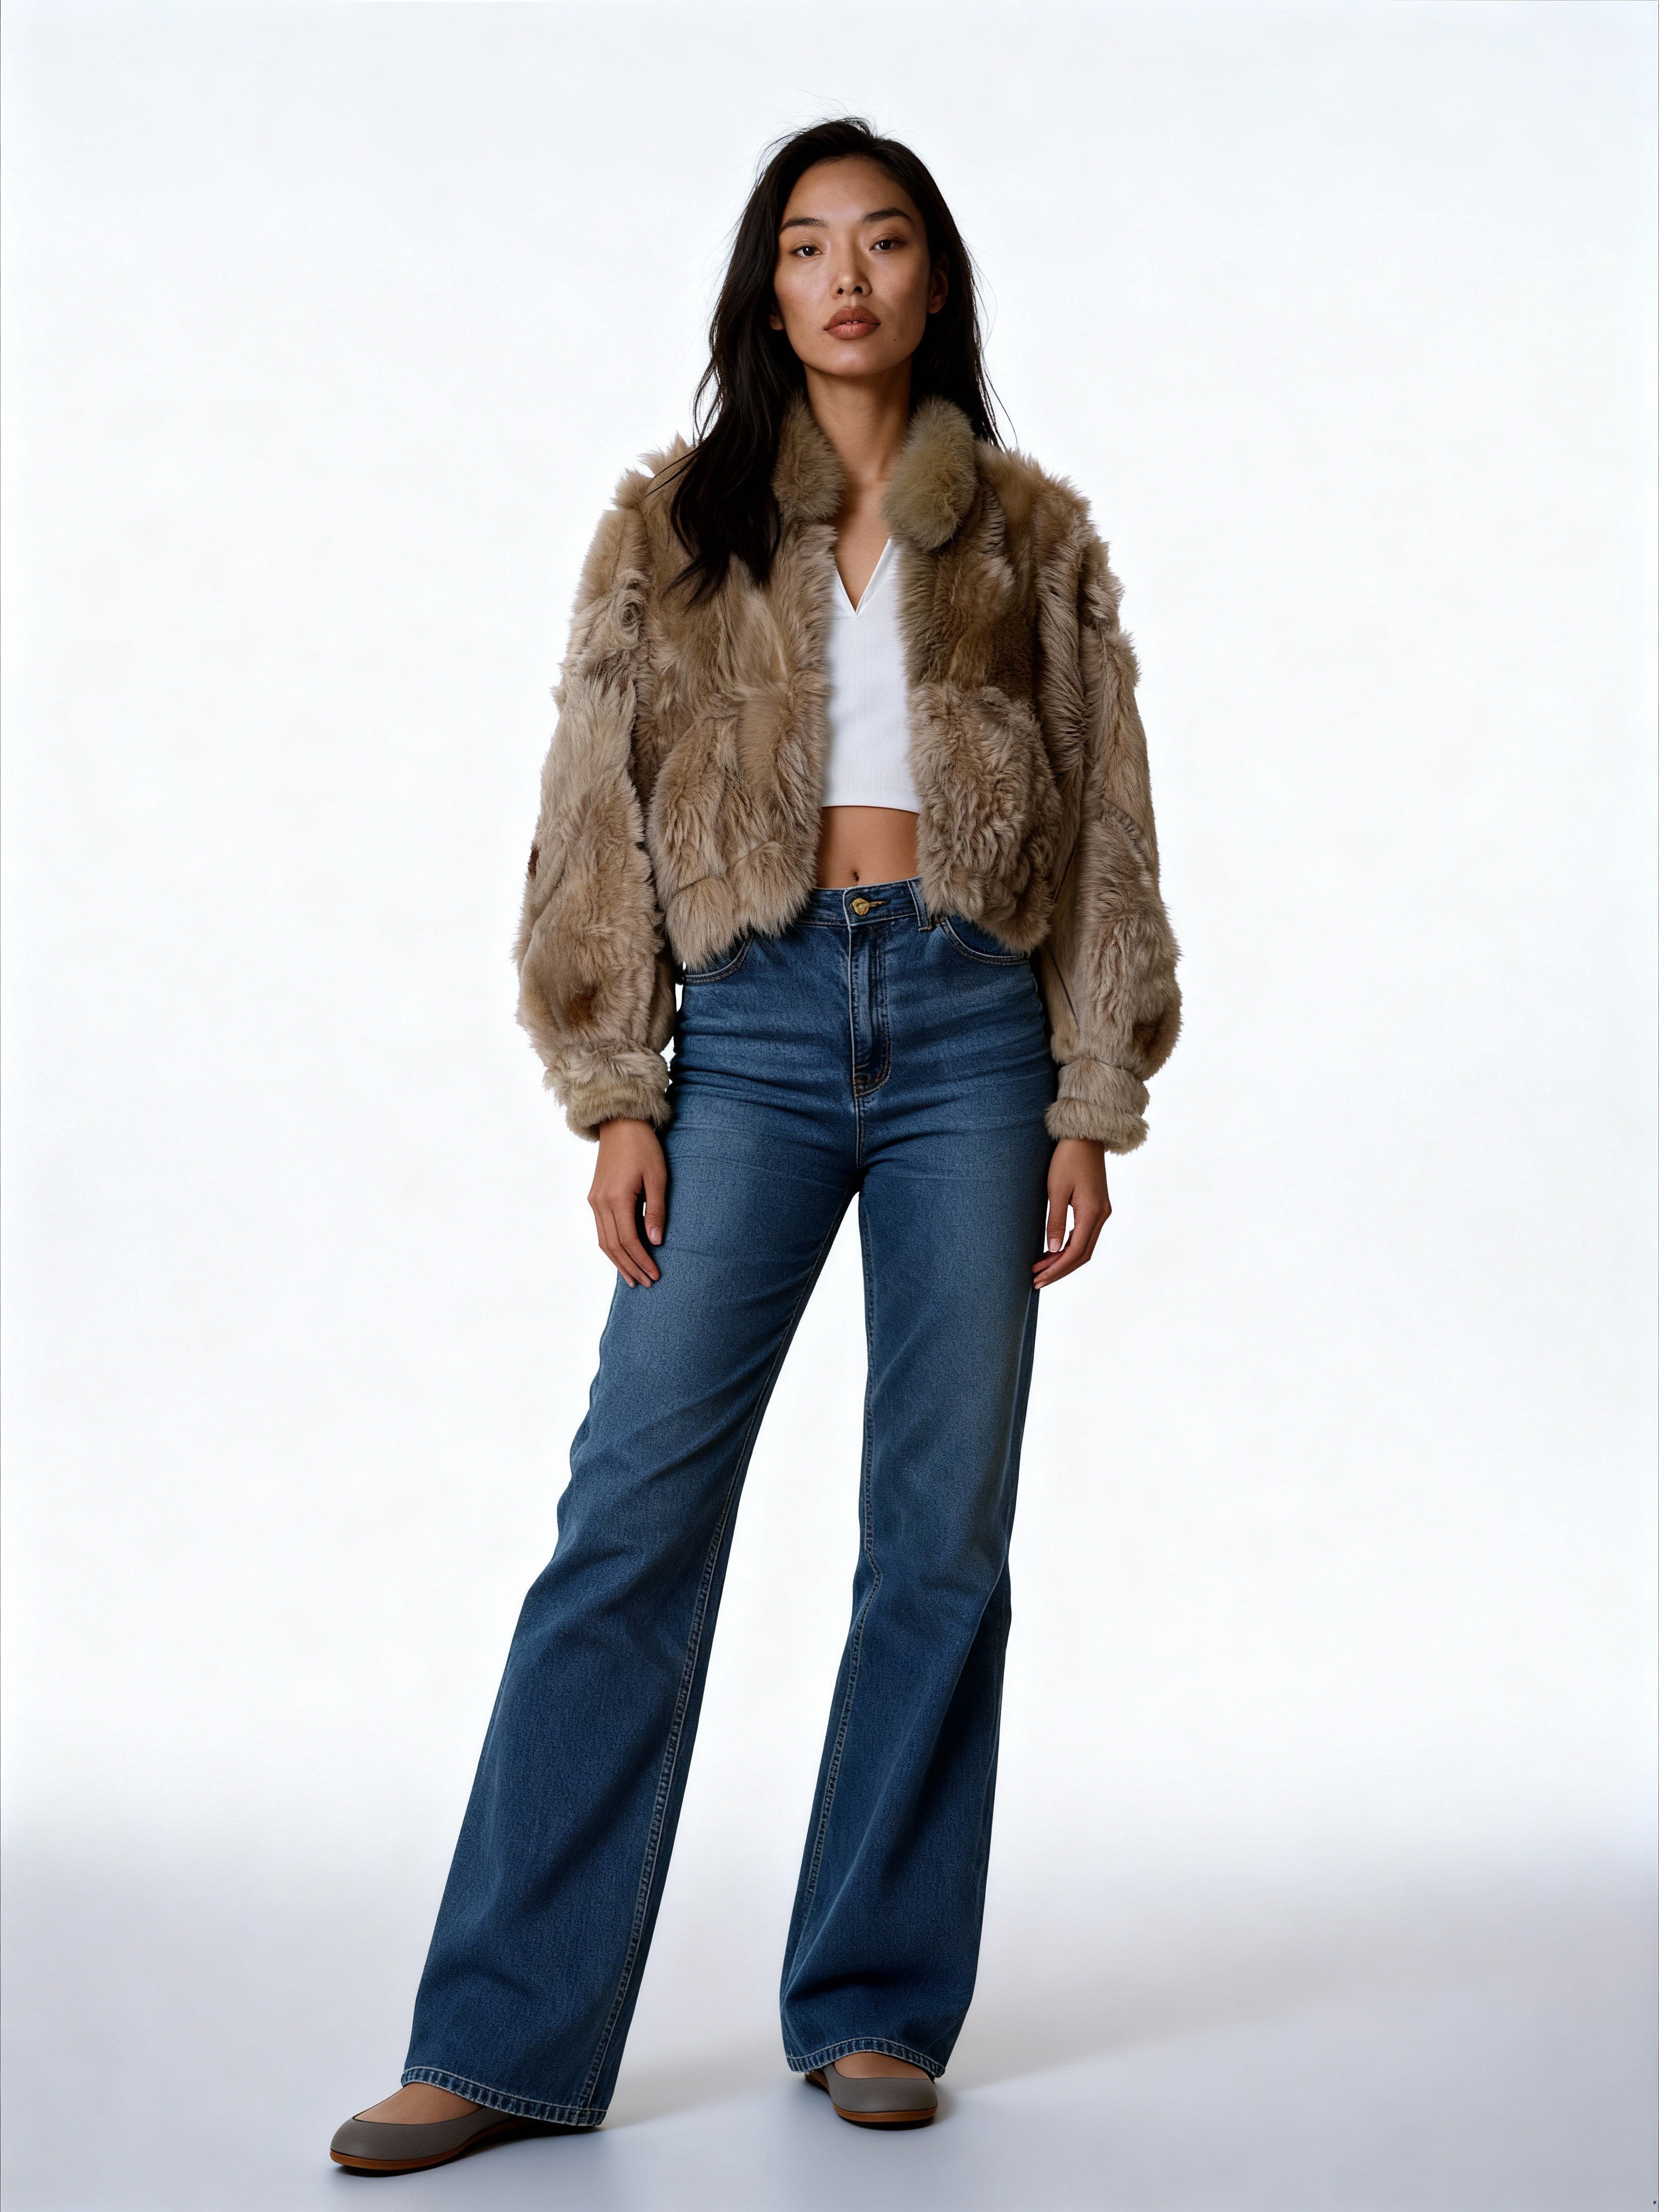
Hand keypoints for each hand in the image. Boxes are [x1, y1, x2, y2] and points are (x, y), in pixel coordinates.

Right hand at [589, 1119, 667, 1285]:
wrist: (620, 1124)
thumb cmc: (644, 1148)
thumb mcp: (658, 1178)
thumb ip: (656, 1211)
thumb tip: (655, 1242)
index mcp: (617, 1198)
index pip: (628, 1241)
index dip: (641, 1261)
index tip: (655, 1275)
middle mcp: (600, 1203)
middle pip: (613, 1246)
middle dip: (630, 1267)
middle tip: (646, 1283)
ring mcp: (594, 1200)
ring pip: (604, 1241)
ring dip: (619, 1261)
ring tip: (633, 1278)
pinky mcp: (594, 1197)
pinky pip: (601, 1230)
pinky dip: (612, 1247)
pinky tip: (623, 1256)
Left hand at [1033, 1138, 1110, 1288]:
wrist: (1085, 1137)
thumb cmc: (1068, 1158)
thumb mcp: (1057, 1189)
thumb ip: (1055, 1221)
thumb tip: (1051, 1249)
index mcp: (1092, 1212)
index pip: (1075, 1252)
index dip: (1057, 1269)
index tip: (1039, 1279)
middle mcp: (1101, 1215)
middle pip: (1082, 1255)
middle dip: (1059, 1270)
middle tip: (1036, 1280)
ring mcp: (1101, 1212)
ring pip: (1084, 1246)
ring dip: (1063, 1259)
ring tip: (1040, 1268)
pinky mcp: (1096, 1207)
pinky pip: (1084, 1234)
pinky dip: (1068, 1246)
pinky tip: (1052, 1251)